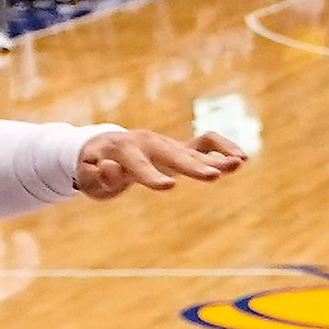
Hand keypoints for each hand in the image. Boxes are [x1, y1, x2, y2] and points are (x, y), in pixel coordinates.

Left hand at [76, 128, 246, 194]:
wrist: (103, 148)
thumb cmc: (92, 167)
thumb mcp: (87, 176)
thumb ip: (96, 175)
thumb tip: (109, 169)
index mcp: (124, 149)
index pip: (139, 165)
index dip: (153, 176)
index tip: (169, 187)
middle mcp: (149, 142)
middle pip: (174, 154)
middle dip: (194, 166)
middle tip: (214, 176)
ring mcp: (167, 143)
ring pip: (194, 147)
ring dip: (217, 155)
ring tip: (239, 163)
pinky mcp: (179, 148)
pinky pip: (205, 144)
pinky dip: (223, 148)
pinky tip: (241, 159)